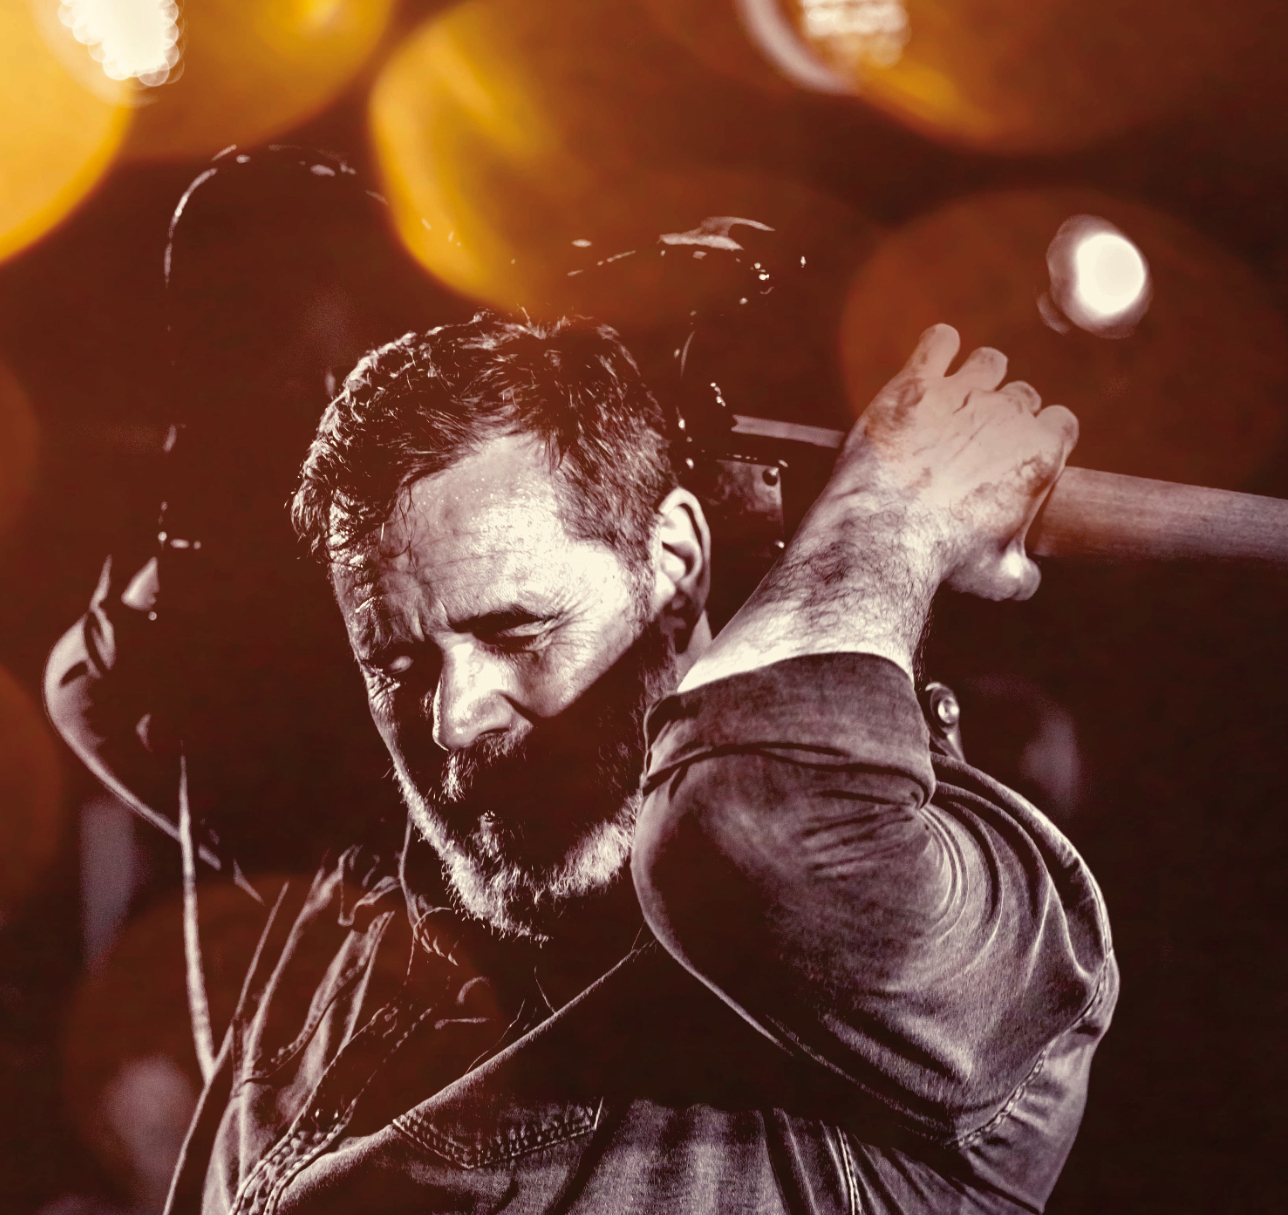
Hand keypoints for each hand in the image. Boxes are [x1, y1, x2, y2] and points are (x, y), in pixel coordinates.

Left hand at [679, 324, 1077, 689]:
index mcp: (1040, 452)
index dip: (1042, 437)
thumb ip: (1021, 572)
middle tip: (976, 442)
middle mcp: (1008, 413)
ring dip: (978, 378)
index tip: (1021, 453)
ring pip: (988, 363)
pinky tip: (930, 363)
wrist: (884, 535)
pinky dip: (938, 348)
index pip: (1060, 423)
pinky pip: (938, 342)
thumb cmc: (943, 557)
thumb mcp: (998, 578)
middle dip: (1005, 415)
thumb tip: (1024, 581)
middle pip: (1022, 395)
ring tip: (955, 404)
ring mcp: (961, 392)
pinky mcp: (914, 384)